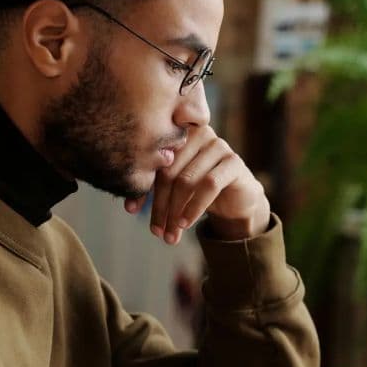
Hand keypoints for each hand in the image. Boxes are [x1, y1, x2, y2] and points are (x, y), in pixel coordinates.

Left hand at [122, 124, 270, 242]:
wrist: (236, 199)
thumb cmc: (199, 190)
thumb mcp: (173, 188)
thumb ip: (153, 189)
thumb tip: (129, 207)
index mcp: (178, 133)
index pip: (153, 160)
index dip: (141, 186)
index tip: (131, 210)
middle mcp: (197, 133)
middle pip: (169, 171)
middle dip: (160, 205)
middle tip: (156, 231)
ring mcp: (218, 145)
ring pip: (186, 180)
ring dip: (175, 211)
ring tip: (170, 234)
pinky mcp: (233, 161)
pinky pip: (209, 185)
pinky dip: (195, 207)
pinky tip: (186, 223)